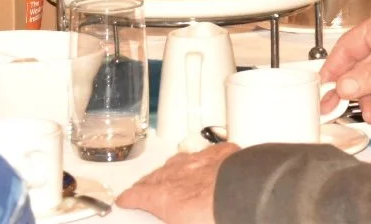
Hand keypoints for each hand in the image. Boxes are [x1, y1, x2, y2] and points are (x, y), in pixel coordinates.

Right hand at [115, 142, 236, 222]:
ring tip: (168, 173)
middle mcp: (179, 174)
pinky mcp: (223, 154)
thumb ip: (176, 218)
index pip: (140, 195)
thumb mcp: (182, 222)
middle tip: (144, 188)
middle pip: (158, 176)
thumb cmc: (214, 217)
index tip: (124, 199)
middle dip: (149, 182)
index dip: (130, 197)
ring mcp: (201, 161)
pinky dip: (202, 158)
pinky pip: (207, 153)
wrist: (246, 195)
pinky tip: (205, 160)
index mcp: (166, 197)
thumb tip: (177, 217)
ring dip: (172, 168)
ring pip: (179, 161)